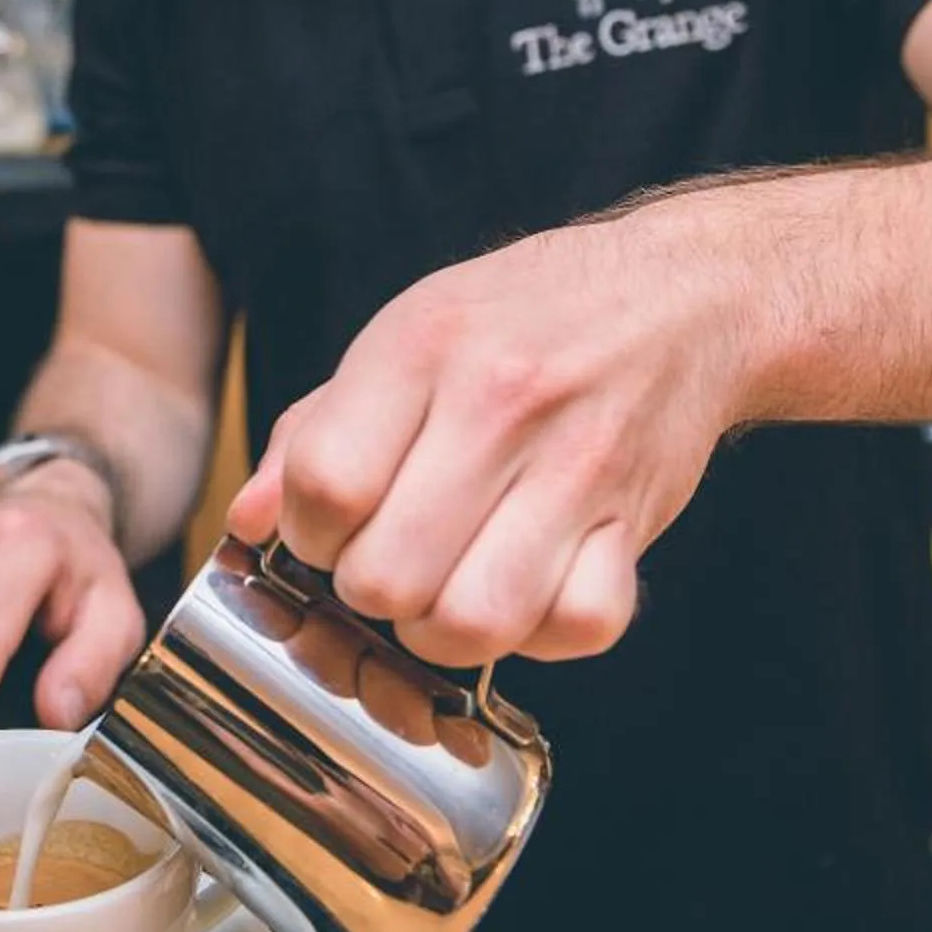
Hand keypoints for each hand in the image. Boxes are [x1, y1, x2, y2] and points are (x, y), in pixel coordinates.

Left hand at [224, 210, 750, 668]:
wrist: (683, 297)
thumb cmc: (523, 322)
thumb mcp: (405, 337)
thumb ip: (315, 431)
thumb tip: (249, 523)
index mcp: (423, 348)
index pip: (326, 487)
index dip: (308, 534)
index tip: (330, 527)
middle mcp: (501, 406)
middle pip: (387, 576)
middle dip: (369, 593)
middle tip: (390, 562)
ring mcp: (576, 468)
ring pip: (474, 623)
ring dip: (443, 631)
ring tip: (447, 590)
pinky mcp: (635, 522)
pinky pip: (576, 628)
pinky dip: (542, 634)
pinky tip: (526, 591)